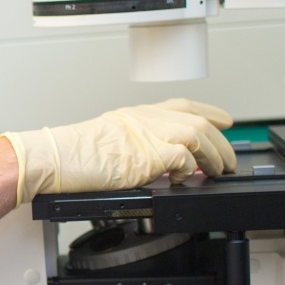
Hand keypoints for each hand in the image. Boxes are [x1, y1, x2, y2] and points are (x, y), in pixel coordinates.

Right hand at [0, 98, 235, 205]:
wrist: (56, 158)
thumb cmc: (73, 156)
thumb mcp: (110, 142)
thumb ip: (139, 148)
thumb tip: (164, 166)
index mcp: (137, 115)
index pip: (184, 105)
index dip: (209, 112)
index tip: (223, 121)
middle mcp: (146, 119)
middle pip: (198, 120)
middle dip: (221, 142)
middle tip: (227, 160)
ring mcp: (147, 134)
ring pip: (198, 134)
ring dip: (213, 155)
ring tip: (216, 171)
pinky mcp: (146, 154)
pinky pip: (183, 156)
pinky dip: (188, 168)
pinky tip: (182, 178)